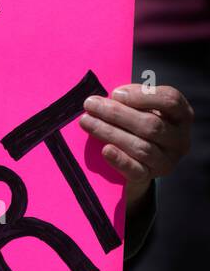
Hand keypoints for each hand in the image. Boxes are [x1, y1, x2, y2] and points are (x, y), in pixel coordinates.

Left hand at [79, 83, 193, 212]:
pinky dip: (120, 160)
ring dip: (110, 132)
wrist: (140, 160)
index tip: (115, 93)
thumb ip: (133, 98)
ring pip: (140, 147)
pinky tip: (105, 150)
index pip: (170, 100)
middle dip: (117, 113)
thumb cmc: (140, 123)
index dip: (143, 95)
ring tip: (87, 122)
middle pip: (151, 124)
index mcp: (182, 115)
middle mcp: (180, 139)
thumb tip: (113, 96)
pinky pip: (135, 170)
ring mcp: (167, 161)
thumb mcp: (143, 108)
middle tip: (90, 104)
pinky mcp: (150, 177)